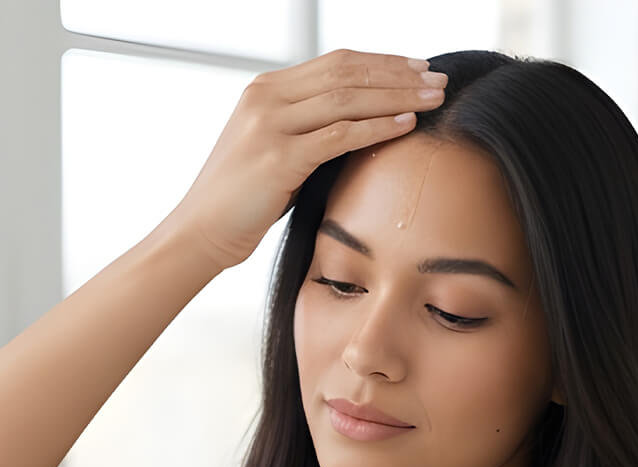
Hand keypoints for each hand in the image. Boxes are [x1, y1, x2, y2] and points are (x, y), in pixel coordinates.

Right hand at [158, 48, 447, 271]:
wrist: (199, 233)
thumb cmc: (241, 200)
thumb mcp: (273, 149)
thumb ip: (306, 127)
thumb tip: (359, 121)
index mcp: (265, 89)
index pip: (336, 62)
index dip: (382, 62)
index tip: (419, 69)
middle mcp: (265, 97)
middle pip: (347, 73)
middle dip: (398, 74)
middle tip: (439, 79)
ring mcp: (269, 125)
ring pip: (347, 98)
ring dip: (396, 96)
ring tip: (433, 99)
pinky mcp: (277, 157)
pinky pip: (339, 135)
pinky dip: (377, 127)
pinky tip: (407, 125)